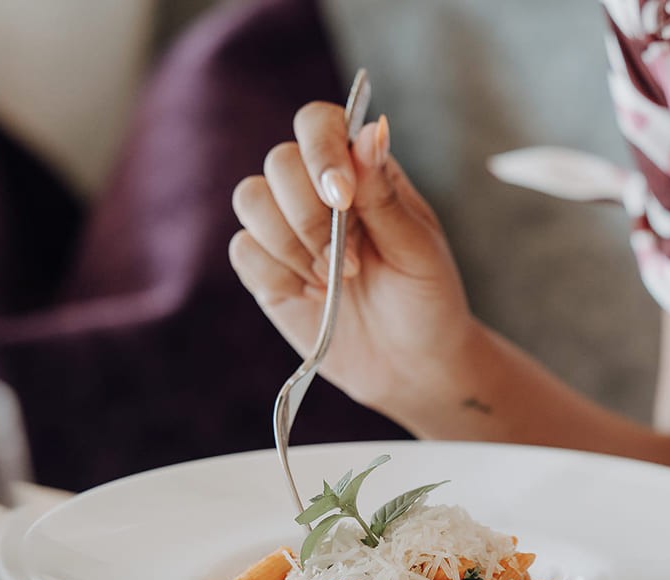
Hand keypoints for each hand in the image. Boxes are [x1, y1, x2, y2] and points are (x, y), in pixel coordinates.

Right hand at [230, 102, 472, 415]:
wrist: (411, 366)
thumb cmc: (426, 300)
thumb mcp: (417, 248)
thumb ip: (384, 194)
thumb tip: (373, 129)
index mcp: (361, 172)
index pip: (318, 124)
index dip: (321, 152)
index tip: (343, 198)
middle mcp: (317, 191)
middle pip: (278, 161)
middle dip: (309, 216)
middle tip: (351, 264)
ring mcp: (286, 230)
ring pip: (250, 199)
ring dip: (290, 244)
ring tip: (333, 281)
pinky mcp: (266, 270)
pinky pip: (243, 250)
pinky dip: (276, 274)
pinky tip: (313, 296)